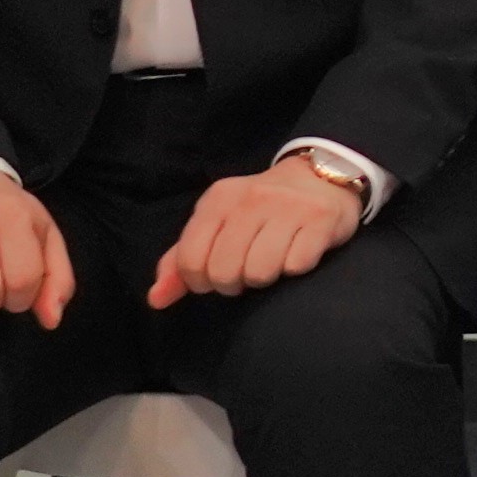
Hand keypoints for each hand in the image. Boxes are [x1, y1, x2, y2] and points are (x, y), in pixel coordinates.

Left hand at [154, 156, 367, 304]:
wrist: (320, 176)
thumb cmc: (259, 209)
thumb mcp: (215, 224)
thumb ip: (181, 260)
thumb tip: (156, 300)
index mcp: (218, 200)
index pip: (190, 260)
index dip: (199, 282)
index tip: (214, 276)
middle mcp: (251, 200)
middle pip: (223, 271)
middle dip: (233, 284)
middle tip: (244, 272)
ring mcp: (288, 208)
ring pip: (259, 272)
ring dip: (264, 278)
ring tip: (270, 264)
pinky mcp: (320, 220)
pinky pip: (296, 265)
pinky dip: (294, 268)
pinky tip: (296, 253)